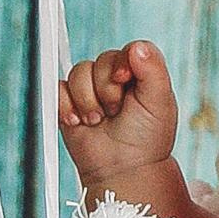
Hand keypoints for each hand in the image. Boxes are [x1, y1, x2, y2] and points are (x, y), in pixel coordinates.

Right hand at [57, 39, 178, 195]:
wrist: (123, 170)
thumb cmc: (147, 139)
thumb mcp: (160, 103)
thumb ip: (153, 70)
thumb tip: (137, 47)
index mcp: (139, 73)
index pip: (127, 50)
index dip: (121, 63)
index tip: (123, 80)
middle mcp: (114, 77)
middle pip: (101, 60)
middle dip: (106, 90)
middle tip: (115, 112)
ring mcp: (90, 89)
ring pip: (77, 73)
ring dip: (87, 101)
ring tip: (98, 120)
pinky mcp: (69, 103)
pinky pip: (58, 89)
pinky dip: (66, 106)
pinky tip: (78, 122)